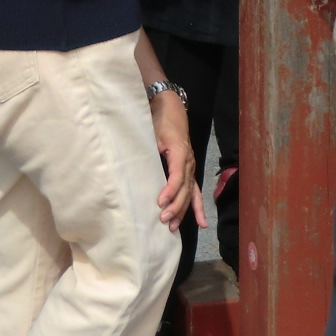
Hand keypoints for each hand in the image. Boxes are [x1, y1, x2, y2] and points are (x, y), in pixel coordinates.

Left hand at [151, 90, 202, 230]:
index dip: (170, 190)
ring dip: (182, 210)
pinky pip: (195, 192)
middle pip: (185, 188)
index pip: (178, 176)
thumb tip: (134, 166)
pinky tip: (201, 223)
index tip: (160, 202)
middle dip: (175, 206)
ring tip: (172, 227)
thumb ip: (147, 149)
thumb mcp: (152, 132)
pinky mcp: (189, 170)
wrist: (170, 109)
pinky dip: (198, 207)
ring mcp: (191, 167)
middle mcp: (188, 161)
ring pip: (190, 193)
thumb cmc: (159, 120)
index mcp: (180, 151)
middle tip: (162, 220)